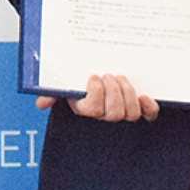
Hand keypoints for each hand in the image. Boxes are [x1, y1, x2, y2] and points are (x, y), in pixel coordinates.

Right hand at [36, 73, 158, 121]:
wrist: (95, 76)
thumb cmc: (78, 81)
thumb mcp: (63, 84)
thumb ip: (52, 91)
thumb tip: (40, 103)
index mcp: (86, 108)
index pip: (93, 109)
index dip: (96, 93)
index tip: (94, 77)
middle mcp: (105, 114)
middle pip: (115, 113)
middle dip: (113, 91)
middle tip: (109, 75)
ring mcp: (123, 112)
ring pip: (131, 113)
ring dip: (127, 93)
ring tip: (120, 78)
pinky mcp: (139, 109)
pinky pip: (148, 115)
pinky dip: (149, 107)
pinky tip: (144, 96)